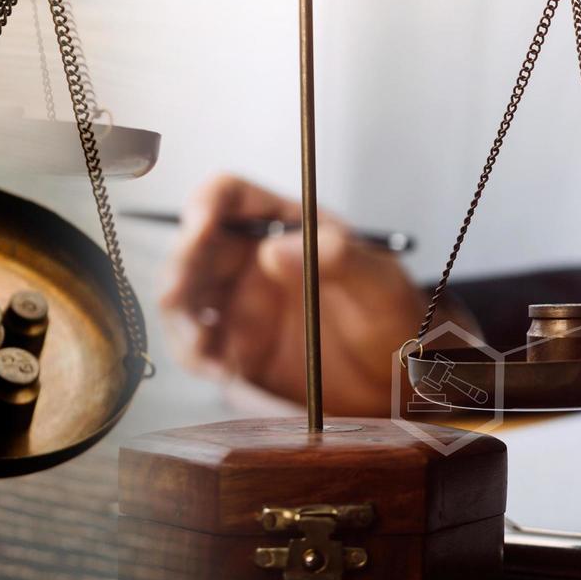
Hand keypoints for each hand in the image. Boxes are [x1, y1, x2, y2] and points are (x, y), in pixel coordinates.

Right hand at [157, 174, 423, 414]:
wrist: (401, 381)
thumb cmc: (394, 318)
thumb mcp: (379, 284)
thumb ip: (339, 259)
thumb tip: (275, 248)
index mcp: (284, 226)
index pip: (230, 197)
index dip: (207, 203)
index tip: (201, 224)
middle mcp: (251, 262)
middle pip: (194, 249)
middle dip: (180, 268)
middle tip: (179, 293)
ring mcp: (239, 306)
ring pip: (185, 300)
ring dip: (182, 319)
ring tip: (202, 344)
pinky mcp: (236, 350)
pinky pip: (201, 351)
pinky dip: (201, 360)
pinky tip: (225, 373)